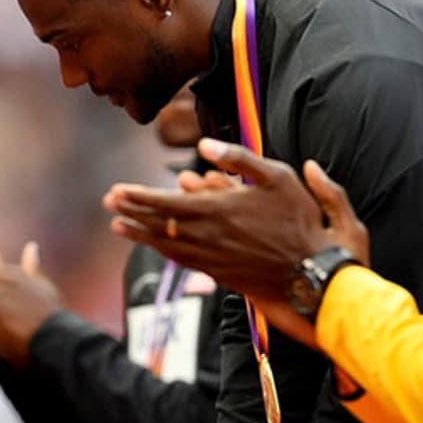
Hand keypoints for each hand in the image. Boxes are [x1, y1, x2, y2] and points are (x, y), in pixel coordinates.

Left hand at [103, 139, 369, 344]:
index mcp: (218, 210)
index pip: (166, 204)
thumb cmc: (301, 222)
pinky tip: (156, 247)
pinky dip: (164, 251)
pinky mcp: (221, 274)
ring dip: (140, 235)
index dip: (138, 197)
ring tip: (119, 227)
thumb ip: (239, 159)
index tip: (117, 191)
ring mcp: (213, 259)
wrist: (314, 277)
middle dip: (131, 213)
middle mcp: (209, 237)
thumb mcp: (278, 177)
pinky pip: (184, 261)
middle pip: (158, 225)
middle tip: (108, 205)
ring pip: (167, 245)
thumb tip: (204, 145)